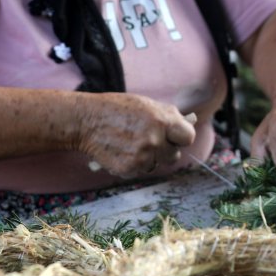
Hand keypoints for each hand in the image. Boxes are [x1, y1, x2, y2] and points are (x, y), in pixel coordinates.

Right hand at [74, 93, 195, 177]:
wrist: (85, 120)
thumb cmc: (118, 109)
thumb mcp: (147, 105)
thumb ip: (169, 116)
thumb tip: (189, 124)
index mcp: (162, 121)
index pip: (188, 138)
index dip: (181, 137)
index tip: (174, 137)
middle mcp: (154, 140)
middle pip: (174, 155)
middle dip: (165, 150)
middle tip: (149, 140)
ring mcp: (141, 157)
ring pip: (156, 165)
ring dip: (149, 158)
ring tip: (131, 143)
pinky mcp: (128, 169)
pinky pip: (140, 171)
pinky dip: (133, 164)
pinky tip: (122, 151)